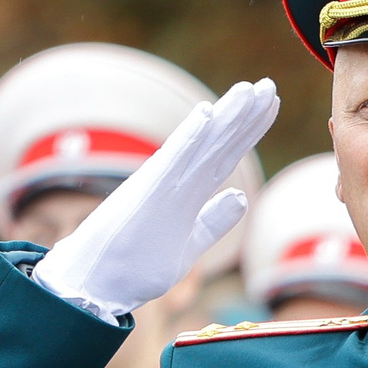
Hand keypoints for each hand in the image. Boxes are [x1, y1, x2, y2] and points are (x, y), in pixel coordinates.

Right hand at [35, 79, 279, 321]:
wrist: (95, 281)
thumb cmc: (136, 264)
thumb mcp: (189, 244)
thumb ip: (213, 221)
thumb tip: (240, 197)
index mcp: (186, 193)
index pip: (224, 156)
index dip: (247, 132)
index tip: (271, 108)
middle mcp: (176, 181)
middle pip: (218, 142)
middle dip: (244, 115)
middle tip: (270, 86)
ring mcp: (162, 184)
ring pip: (201, 144)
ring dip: (225, 116)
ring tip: (251, 89)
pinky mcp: (148, 193)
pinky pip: (172, 161)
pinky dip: (189, 137)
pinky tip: (206, 113)